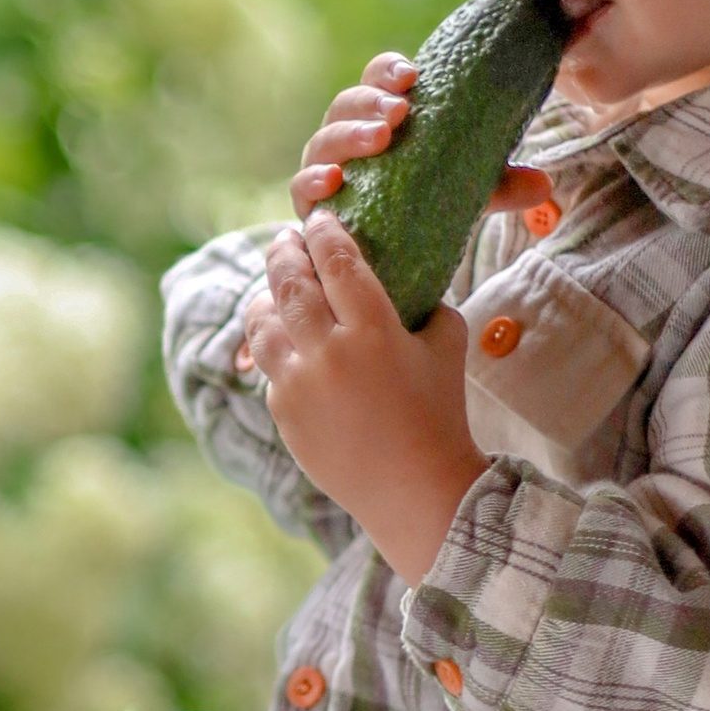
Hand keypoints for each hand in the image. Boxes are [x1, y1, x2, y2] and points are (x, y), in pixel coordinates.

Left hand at [238, 209, 489, 583]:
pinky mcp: (282, 411)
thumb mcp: (446, 346)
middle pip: (290, 282)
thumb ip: (425, 305)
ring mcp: (297, 383)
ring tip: (274, 287)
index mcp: (373, 329)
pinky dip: (275, 346)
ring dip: (266, 296)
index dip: (324, 233)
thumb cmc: (439, 414)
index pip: (336, 260)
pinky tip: (284, 340)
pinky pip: (269, 365)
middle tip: (285, 240)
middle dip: (284, 252)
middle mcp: (328, 351)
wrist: (415, 490)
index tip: (319, 220)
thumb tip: (407, 280)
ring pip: (263, 321)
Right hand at [290, 51, 558, 232]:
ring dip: (347, 137)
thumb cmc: (428, 208)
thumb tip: (543, 184)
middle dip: (369, 102)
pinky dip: (311, 183)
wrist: (394, 262)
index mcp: (380, 119)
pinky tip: (332, 182)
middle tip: (398, 113)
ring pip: (322, 141)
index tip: (414, 77)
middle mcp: (346, 139)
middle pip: (346, 104)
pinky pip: (301, 190)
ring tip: (377, 141)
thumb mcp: (468, 192)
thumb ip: (499, 185)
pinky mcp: (312, 208)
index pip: (377, 80)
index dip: (388, 71)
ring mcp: (324, 170)